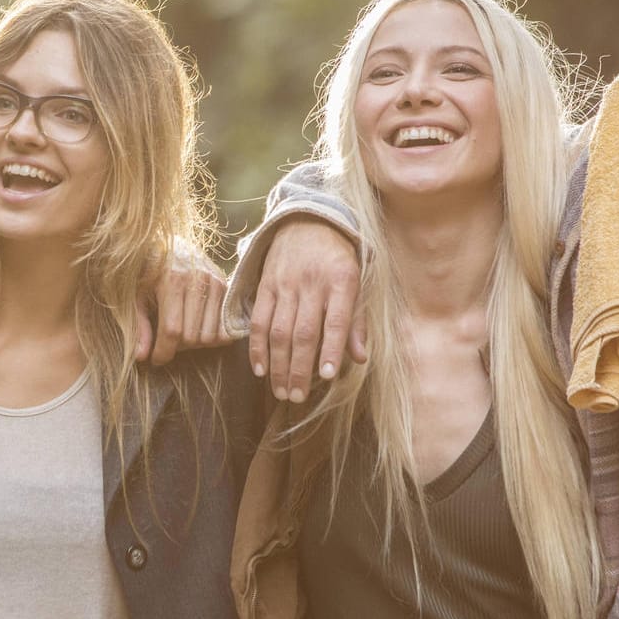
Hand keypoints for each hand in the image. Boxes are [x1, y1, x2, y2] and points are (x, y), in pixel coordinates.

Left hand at [138, 251, 228, 365]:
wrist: (171, 242)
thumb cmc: (148, 270)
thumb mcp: (136, 295)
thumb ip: (140, 325)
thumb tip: (141, 357)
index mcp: (172, 280)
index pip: (172, 330)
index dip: (163, 352)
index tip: (156, 360)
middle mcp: (198, 280)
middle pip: (192, 337)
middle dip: (177, 348)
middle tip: (167, 343)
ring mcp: (216, 282)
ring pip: (210, 336)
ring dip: (195, 344)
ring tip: (181, 335)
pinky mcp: (226, 286)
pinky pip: (224, 327)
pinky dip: (212, 336)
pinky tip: (197, 329)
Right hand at [249, 219, 365, 402]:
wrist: (307, 221)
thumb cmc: (338, 259)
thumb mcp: (358, 282)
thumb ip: (357, 321)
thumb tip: (361, 358)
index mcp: (341, 281)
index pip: (336, 321)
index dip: (331, 350)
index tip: (327, 377)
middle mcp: (311, 282)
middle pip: (303, 333)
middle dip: (299, 369)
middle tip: (297, 398)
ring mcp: (285, 283)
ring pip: (278, 331)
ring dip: (278, 365)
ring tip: (281, 391)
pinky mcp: (265, 284)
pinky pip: (258, 320)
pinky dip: (257, 347)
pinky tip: (260, 369)